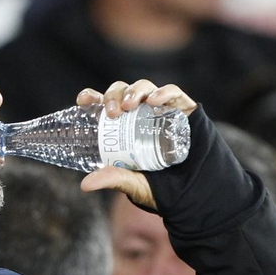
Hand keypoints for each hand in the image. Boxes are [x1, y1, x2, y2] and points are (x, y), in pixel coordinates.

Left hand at [75, 80, 197, 210]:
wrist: (191, 187)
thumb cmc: (158, 181)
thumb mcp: (132, 182)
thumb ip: (112, 178)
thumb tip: (85, 185)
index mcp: (121, 125)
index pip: (103, 103)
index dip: (92, 96)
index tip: (83, 100)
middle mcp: (139, 112)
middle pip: (122, 91)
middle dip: (114, 96)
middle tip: (113, 113)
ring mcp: (160, 108)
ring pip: (144, 87)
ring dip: (134, 91)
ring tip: (130, 105)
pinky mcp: (182, 108)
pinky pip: (173, 92)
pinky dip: (164, 92)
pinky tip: (155, 101)